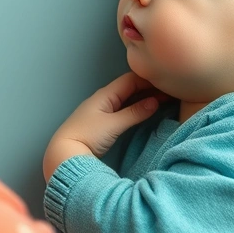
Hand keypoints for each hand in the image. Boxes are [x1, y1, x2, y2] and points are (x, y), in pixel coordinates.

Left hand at [43, 72, 160, 181]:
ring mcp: (102, 109)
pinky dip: (136, 106)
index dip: (148, 80)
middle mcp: (104, 98)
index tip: (166, 82)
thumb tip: (154, 102)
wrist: (64, 152)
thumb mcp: (113, 125)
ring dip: (143, 97)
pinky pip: (123, 107)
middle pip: (130, 88)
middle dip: (148, 88)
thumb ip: (134, 113)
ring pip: (127, 98)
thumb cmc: (86, 136)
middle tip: (169, 92)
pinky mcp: (102, 121)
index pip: (131, 80)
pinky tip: (144, 110)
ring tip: (162, 99)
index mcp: (105, 94)